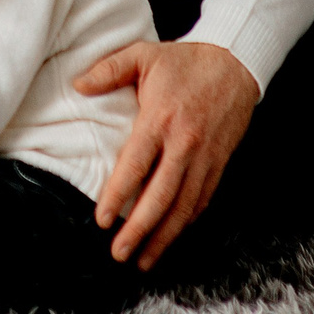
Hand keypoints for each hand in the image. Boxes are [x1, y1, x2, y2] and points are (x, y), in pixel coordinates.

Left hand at [74, 39, 258, 270]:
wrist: (235, 62)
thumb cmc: (184, 61)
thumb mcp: (143, 54)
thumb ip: (109, 69)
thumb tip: (78, 85)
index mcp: (160, 119)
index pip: (136, 165)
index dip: (118, 195)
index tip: (102, 219)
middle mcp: (184, 144)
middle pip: (160, 196)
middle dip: (139, 230)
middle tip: (119, 253)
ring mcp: (204, 157)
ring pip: (184, 206)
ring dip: (164, 236)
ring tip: (144, 259)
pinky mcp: (219, 163)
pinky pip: (202, 200)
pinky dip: (186, 223)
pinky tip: (172, 236)